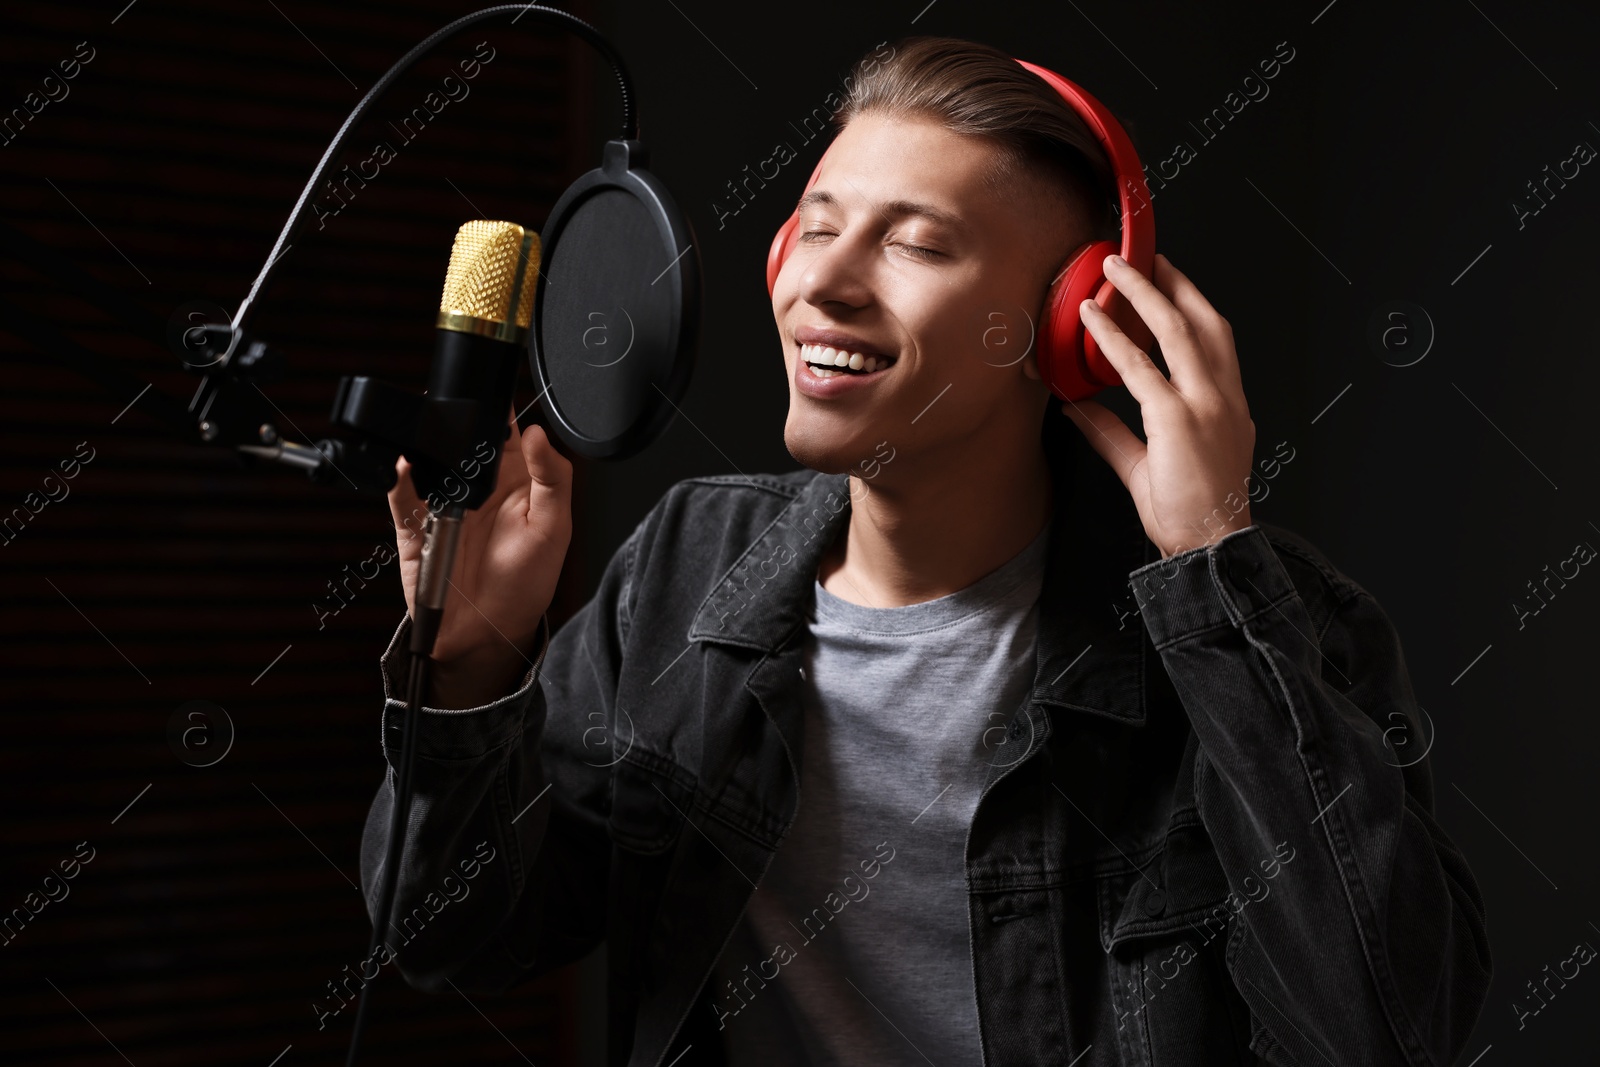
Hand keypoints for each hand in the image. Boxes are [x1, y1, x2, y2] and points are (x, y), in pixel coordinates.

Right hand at [387, 411, 573, 707]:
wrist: (487, 632)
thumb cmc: (527, 583)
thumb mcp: (555, 529)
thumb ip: (553, 479)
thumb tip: (537, 433)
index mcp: (514, 480)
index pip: (505, 430)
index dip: (499, 407)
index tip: (494, 391)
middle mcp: (477, 486)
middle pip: (461, 437)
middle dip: (457, 419)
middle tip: (459, 409)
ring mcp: (443, 502)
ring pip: (427, 459)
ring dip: (425, 445)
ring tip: (431, 435)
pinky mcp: (414, 524)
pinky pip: (400, 495)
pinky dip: (398, 479)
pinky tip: (405, 467)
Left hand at [1061, 253, 1255, 558]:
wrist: (1209, 547)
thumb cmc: (1189, 512)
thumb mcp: (1146, 464)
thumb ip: (1112, 432)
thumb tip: (1077, 408)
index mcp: (1227, 406)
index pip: (1216, 341)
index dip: (1193, 305)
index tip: (1171, 282)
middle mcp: (1223, 398)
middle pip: (1205, 321)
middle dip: (1176, 284)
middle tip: (1148, 258)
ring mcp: (1203, 405)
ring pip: (1176, 331)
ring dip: (1144, 293)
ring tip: (1116, 269)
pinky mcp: (1177, 419)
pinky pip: (1139, 368)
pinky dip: (1112, 338)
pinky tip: (1091, 318)